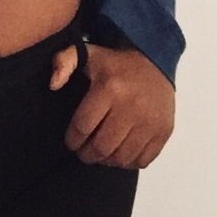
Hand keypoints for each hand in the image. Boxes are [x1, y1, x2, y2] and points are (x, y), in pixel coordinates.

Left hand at [49, 42, 174, 168]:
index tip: (71, 142)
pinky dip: (129, 162)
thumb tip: (53, 85)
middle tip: (84, 152)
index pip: (83, 127)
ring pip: (121, 158)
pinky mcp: (163, 131)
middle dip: (87, 154)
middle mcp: (131, 107)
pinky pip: (142, 160)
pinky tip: (121, 152)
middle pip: (102, 147)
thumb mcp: (86, 54)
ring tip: (101, 153)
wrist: (155, 60)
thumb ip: (62, 62)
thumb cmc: (115, 63)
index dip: (73, 140)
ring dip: (107, 160)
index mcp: (109, 89)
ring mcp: (150, 122)